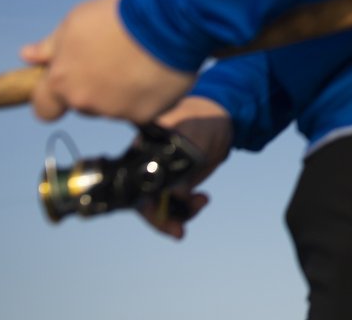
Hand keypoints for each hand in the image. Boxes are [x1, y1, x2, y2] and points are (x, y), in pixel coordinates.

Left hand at [21, 0, 194, 123]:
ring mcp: (117, 111)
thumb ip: (51, 46)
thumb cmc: (116, 17)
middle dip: (94, 86)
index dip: (52, 98)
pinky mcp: (147, 114)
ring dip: (122, 89)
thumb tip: (27, 56)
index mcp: (62, 80)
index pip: (43, 108)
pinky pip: (144, 107)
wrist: (166, 21)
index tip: (64, 86)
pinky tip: (158, 69)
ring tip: (140, 59)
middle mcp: (86, 102)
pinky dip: (148, 93)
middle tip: (114, 58)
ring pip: (114, 106)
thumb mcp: (76, 22)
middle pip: (84, 103)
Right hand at [137, 96, 232, 239]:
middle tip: (179, 231)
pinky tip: (202, 200)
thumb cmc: (202, 120)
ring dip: (179, 214)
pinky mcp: (174, 183)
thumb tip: (175, 195)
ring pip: (162, 207)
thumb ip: (183, 162)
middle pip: (144, 203)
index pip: (133, 187)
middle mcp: (146, 167)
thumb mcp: (194, 137)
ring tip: (201, 202)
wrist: (219, 119)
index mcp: (141, 153)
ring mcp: (160, 176)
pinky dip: (186, 209)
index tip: (160, 217)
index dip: (145, 207)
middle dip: (161, 219)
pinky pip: (175, 204)